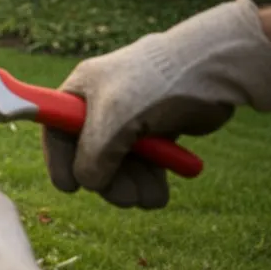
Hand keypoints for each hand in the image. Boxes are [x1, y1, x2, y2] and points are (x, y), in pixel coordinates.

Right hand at [44, 0, 270, 208]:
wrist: (215, 70)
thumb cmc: (156, 86)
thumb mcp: (113, 121)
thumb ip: (92, 155)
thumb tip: (87, 182)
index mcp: (80, 92)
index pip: (55, 129)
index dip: (59, 159)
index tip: (68, 188)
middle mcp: (101, 106)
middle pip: (90, 154)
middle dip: (107, 181)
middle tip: (124, 199)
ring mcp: (131, 119)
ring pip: (120, 165)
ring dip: (131, 187)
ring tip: (149, 198)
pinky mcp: (157, 131)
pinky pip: (145, 165)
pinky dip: (150, 182)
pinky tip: (159, 194)